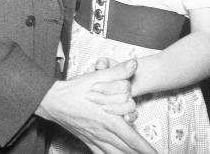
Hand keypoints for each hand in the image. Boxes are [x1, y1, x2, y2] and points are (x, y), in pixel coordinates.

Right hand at [37, 59, 154, 152]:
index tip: (156, 153)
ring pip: (114, 153)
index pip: (132, 137)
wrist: (53, 100)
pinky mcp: (86, 139)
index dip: (146, 148)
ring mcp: (94, 138)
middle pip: (126, 149)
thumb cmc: (75, 89)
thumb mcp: (97, 76)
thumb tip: (134, 64)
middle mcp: (102, 132)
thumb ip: (118, 71)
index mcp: (108, 118)